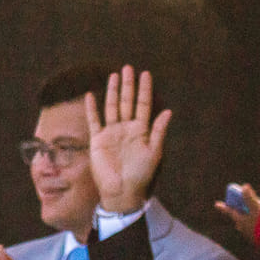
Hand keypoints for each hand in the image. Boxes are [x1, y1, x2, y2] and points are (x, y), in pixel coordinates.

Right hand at [85, 65, 170, 215]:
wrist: (122, 191)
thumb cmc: (141, 175)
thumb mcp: (154, 152)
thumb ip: (158, 131)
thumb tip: (168, 111)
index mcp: (141, 131)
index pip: (143, 105)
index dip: (144, 90)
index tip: (145, 74)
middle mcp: (126, 129)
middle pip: (127, 102)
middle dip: (128, 85)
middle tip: (128, 68)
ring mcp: (111, 133)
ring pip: (112, 107)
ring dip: (113, 91)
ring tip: (114, 75)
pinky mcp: (98, 140)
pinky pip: (94, 121)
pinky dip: (92, 108)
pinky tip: (90, 95)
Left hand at [214, 182, 259, 241]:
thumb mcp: (257, 208)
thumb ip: (250, 198)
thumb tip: (244, 186)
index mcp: (240, 220)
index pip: (229, 211)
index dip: (223, 207)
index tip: (216, 204)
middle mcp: (242, 228)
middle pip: (238, 216)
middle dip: (239, 210)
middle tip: (241, 205)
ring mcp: (248, 234)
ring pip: (245, 223)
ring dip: (248, 217)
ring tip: (256, 212)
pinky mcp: (256, 237)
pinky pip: (252, 228)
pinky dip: (254, 223)